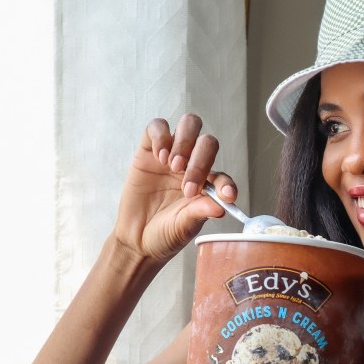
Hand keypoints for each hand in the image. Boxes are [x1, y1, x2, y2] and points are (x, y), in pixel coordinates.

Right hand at [113, 114, 238, 263]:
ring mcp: (171, 156)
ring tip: (173, 166)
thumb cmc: (165, 234)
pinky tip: (159, 157)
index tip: (226, 196)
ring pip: (188, 125)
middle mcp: (192, 166)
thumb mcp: (184, 227)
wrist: (136, 238)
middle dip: (200, 161)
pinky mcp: (148, 150)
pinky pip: (157, 127)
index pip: (223, 176)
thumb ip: (200, 213)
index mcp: (207, 186)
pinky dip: (161, 136)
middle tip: (187, 186)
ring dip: (185, 142)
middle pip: (207, 143)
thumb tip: (221, 206)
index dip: (227, 184)